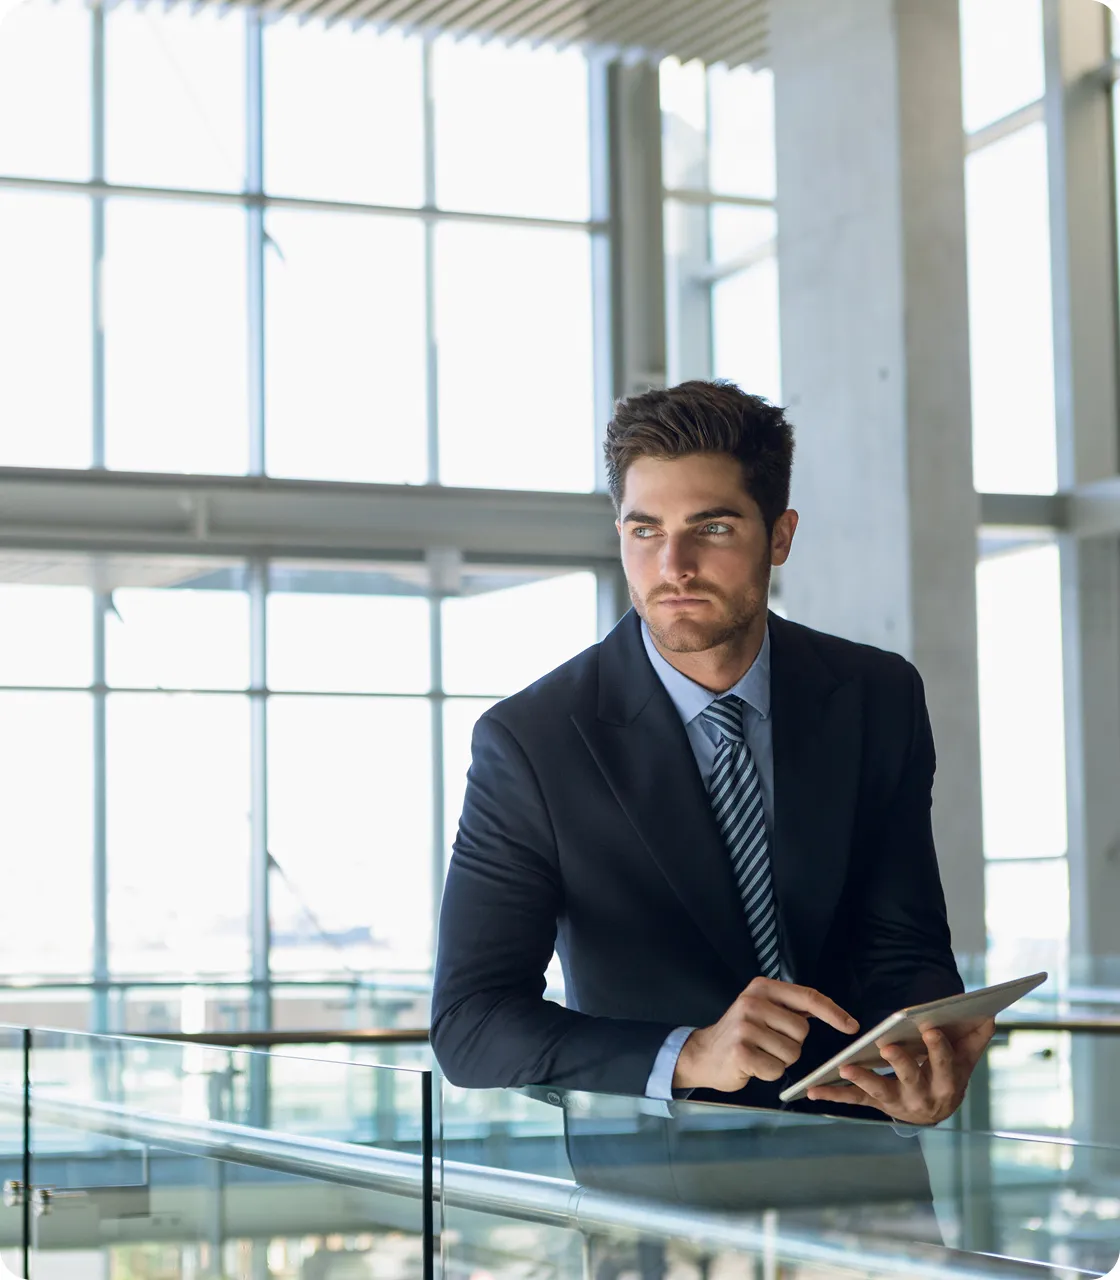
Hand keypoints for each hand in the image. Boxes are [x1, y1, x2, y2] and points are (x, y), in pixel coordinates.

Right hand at [673, 976, 858, 1092]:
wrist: (704, 1054)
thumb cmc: (741, 1034)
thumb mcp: (762, 1009)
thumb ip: (791, 1008)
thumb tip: (837, 1015)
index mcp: (762, 988)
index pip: (807, 996)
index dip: (833, 1012)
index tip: (852, 1026)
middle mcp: (752, 1003)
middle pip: (802, 1031)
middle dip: (792, 1043)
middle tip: (768, 1043)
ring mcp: (745, 1027)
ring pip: (792, 1052)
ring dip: (781, 1060)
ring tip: (760, 1054)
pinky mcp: (741, 1051)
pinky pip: (777, 1069)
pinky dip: (769, 1073)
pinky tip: (753, 1065)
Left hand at [805, 1017, 995, 1124]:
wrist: (934, 1110)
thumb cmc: (948, 1074)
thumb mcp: (964, 1059)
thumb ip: (975, 1039)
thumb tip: (989, 1014)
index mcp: (946, 1084)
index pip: (944, 1065)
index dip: (938, 1048)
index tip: (929, 1028)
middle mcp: (922, 1098)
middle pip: (911, 1079)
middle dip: (901, 1063)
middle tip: (888, 1046)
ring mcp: (896, 1103)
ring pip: (879, 1092)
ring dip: (862, 1080)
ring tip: (845, 1068)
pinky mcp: (874, 1103)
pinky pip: (853, 1100)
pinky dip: (833, 1095)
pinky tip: (812, 1090)